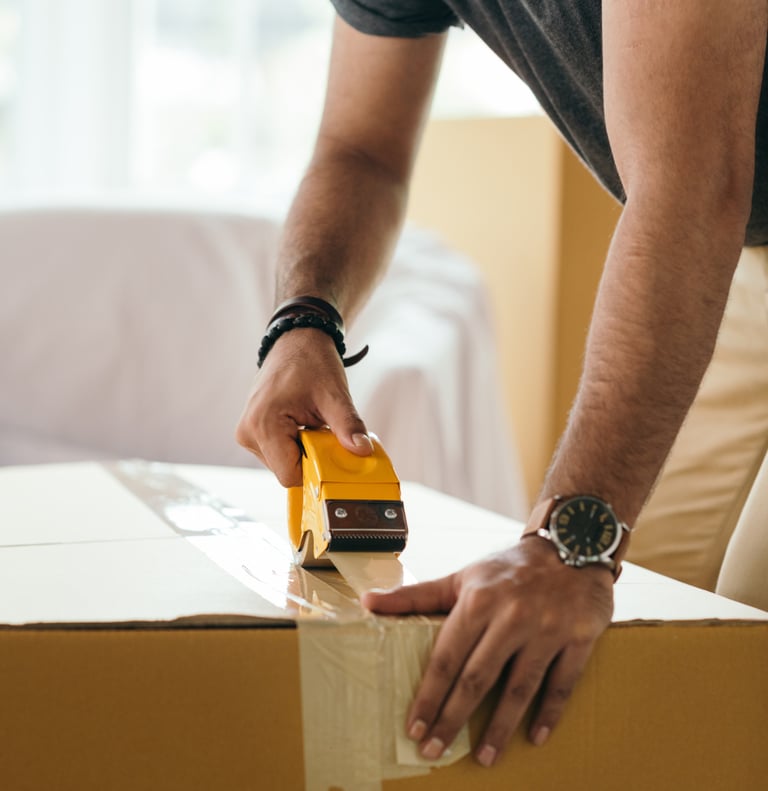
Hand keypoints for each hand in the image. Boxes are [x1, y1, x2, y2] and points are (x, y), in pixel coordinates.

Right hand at [235, 328, 372, 485]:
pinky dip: (296, 444)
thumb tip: (362, 451)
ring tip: (312, 422)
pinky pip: (279, 452)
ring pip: (283, 463)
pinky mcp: (253, 432)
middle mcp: (248, 433)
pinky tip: (304, 423)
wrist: (296, 340)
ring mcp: (248, 433)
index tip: (332, 454)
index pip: (290, 475)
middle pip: (287, 470)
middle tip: (324, 431)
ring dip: (304, 451)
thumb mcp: (334, 395)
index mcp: (263, 425)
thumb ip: (348, 426)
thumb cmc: (311, 361)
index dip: (315, 470)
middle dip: (311, 457)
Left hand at [361, 537, 613, 766]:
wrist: (571, 544)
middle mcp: (511, 616)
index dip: (429, 696)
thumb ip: (416, 595)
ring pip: (519, 687)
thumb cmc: (508, 569)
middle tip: (435, 750)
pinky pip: (561, 684)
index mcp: (478, 601)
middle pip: (477, 678)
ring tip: (485, 757)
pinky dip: (549, 713)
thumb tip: (367, 601)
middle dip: (453, 719)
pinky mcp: (578, 638)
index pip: (446, 658)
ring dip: (500, 727)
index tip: (413, 727)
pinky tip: (535, 736)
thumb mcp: (462, 577)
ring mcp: (547, 629)